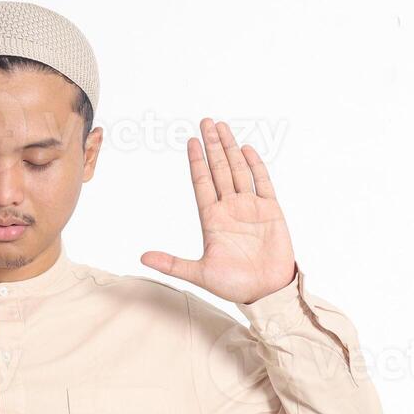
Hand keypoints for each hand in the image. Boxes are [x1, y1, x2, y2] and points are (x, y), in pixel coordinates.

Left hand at [140, 117, 296, 304]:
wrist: (266, 292)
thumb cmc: (234, 285)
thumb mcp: (199, 274)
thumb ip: (172, 264)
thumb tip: (142, 258)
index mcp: (212, 219)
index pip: (202, 183)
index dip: (197, 162)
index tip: (190, 141)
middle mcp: (230, 208)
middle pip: (219, 169)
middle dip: (212, 145)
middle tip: (206, 122)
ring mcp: (251, 207)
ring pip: (238, 170)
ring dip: (230, 149)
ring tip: (222, 127)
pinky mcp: (271, 211)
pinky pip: (262, 182)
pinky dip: (255, 166)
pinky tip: (246, 149)